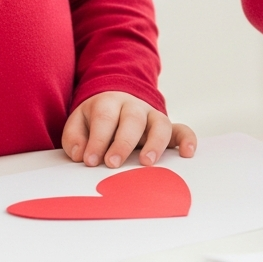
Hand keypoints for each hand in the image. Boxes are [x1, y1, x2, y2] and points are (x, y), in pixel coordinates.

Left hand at [62, 92, 196, 168]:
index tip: (90, 161)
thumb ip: (74, 137)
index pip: (105, 119)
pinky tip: (187, 153)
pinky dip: (188, 140)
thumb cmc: (96, 118)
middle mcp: (134, 107)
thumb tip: (80, 154)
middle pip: (132, 120)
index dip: (97, 140)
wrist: (117, 100)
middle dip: (123, 143)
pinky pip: (182, 130)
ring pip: (160, 124)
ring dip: (155, 143)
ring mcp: (153, 116)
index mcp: (109, 103)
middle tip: (113, 163)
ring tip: (146, 163)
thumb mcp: (78, 122)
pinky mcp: (168, 127)